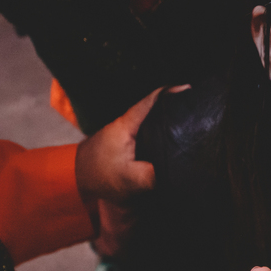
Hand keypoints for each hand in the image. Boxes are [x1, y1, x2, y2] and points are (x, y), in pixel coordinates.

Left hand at [76, 85, 186, 203]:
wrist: (75, 181)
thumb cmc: (100, 177)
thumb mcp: (129, 180)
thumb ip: (152, 177)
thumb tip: (176, 173)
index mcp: (127, 125)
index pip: (151, 100)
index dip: (170, 92)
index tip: (189, 89)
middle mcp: (127, 122)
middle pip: (154, 105)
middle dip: (174, 103)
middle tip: (195, 105)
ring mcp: (125, 130)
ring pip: (151, 116)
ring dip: (168, 115)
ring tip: (189, 118)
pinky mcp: (126, 139)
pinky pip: (147, 127)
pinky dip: (160, 127)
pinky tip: (172, 135)